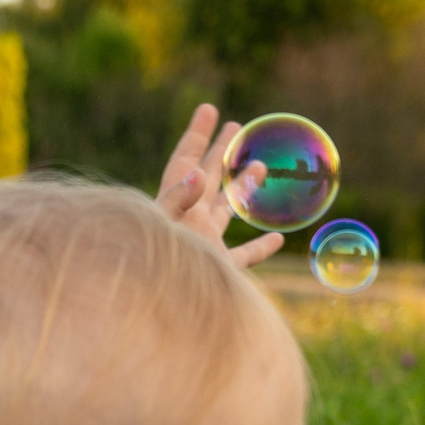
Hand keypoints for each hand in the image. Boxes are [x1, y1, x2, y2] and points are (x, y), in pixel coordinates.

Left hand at [157, 103, 284, 268]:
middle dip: (220, 151)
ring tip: (259, 166)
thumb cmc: (146, 271)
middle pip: (208, 177)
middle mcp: (189, 222)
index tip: (209, 109)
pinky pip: (242, 257)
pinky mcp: (217, 273)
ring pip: (228, 210)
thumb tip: (198, 175)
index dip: (196, 135)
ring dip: (243, 188)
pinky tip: (277, 239)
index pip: (185, 162)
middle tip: (236, 126)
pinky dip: (259, 247)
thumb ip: (175, 203)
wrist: (150, 315)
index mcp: (173, 206)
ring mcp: (204, 246)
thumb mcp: (158, 231)